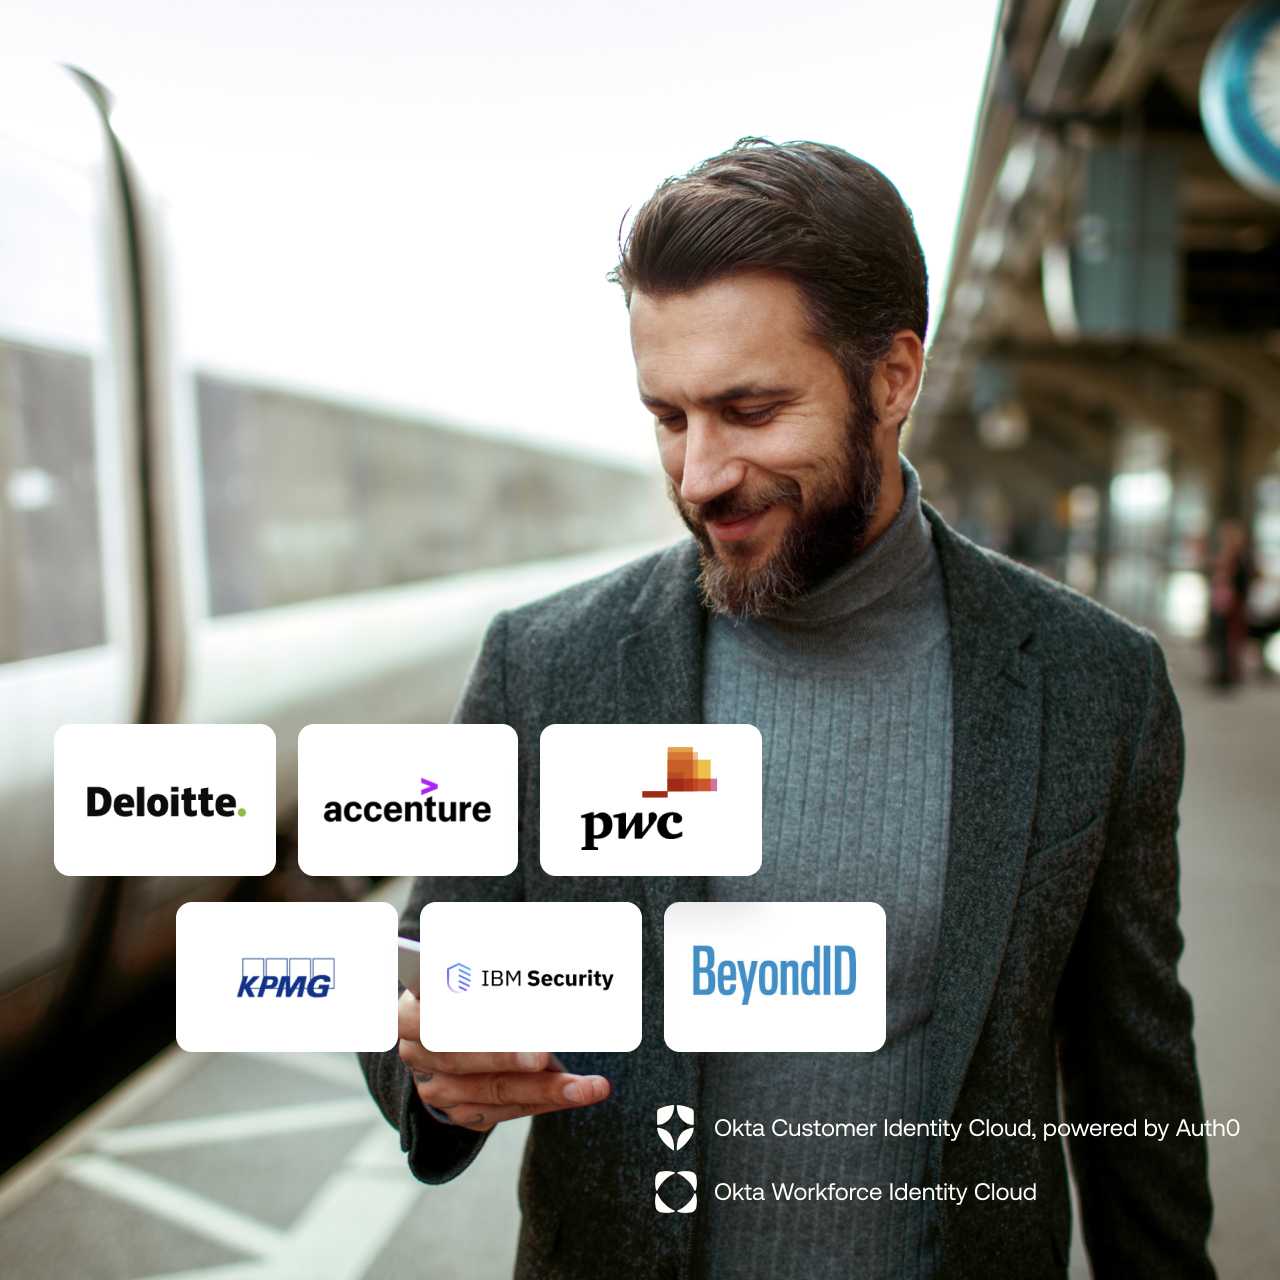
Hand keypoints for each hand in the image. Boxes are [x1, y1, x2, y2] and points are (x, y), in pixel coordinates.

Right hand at [396, 989, 611, 1131]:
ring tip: (587, 1086)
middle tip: (543, 1055)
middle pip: (461, 1058)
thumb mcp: (469, 973)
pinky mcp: (460, 1112)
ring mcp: (437, 1089)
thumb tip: (530, 956)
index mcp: (411, 1011)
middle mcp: (419, 1054)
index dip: (454, 1016)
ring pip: (492, 1092)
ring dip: (545, 1089)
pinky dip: (544, 1101)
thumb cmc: (468, 991)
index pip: (426, 1015)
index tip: (483, 1013)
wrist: (447, 1031)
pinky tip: (575, 1091)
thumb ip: (491, 971)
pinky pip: (506, 1111)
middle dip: (506, 1057)